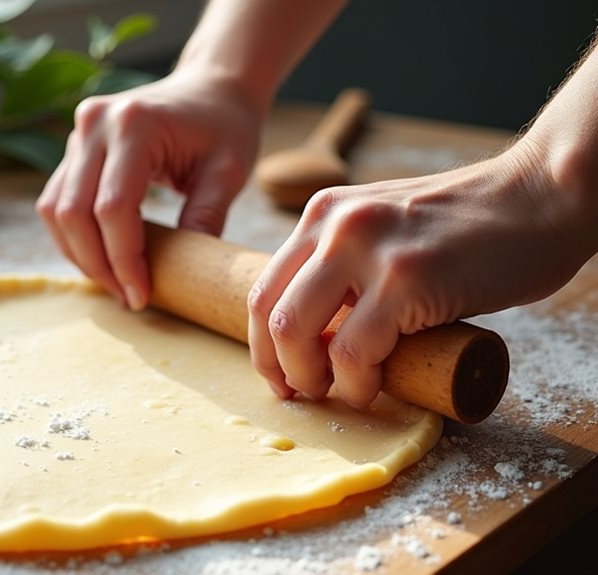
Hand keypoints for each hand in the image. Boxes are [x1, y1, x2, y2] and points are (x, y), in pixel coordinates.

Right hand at [36, 71, 263, 309]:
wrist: (210, 87)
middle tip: (127, 296)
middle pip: (74, 213)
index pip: (113, 207)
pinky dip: (73, 237)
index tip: (141, 294)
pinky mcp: (73, 147)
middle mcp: (96, 124)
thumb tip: (186, 277)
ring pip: (55, 210)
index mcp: (135, 124)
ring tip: (115, 282)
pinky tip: (102, 258)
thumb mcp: (228, 173)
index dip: (123, 259)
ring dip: (79, 255)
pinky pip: (57, 201)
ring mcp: (78, 133)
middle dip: (97, 265)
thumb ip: (205, 219)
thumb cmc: (224, 127)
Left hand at [247, 141, 594, 406]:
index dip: (263, 344)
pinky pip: (354, 353)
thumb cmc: (470, 229)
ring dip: (311, 379)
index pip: (263, 287)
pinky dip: (357, 384)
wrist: (542, 196)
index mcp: (324, 213)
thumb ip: (345, 268)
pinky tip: (374, 388)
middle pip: (268, 313)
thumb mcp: (386, 231)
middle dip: (278, 367)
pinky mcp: (405, 278)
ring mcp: (367, 248)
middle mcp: (335, 223)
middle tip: (303, 394)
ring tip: (342, 393)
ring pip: (296, 333)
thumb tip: (315, 338)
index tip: (280, 375)